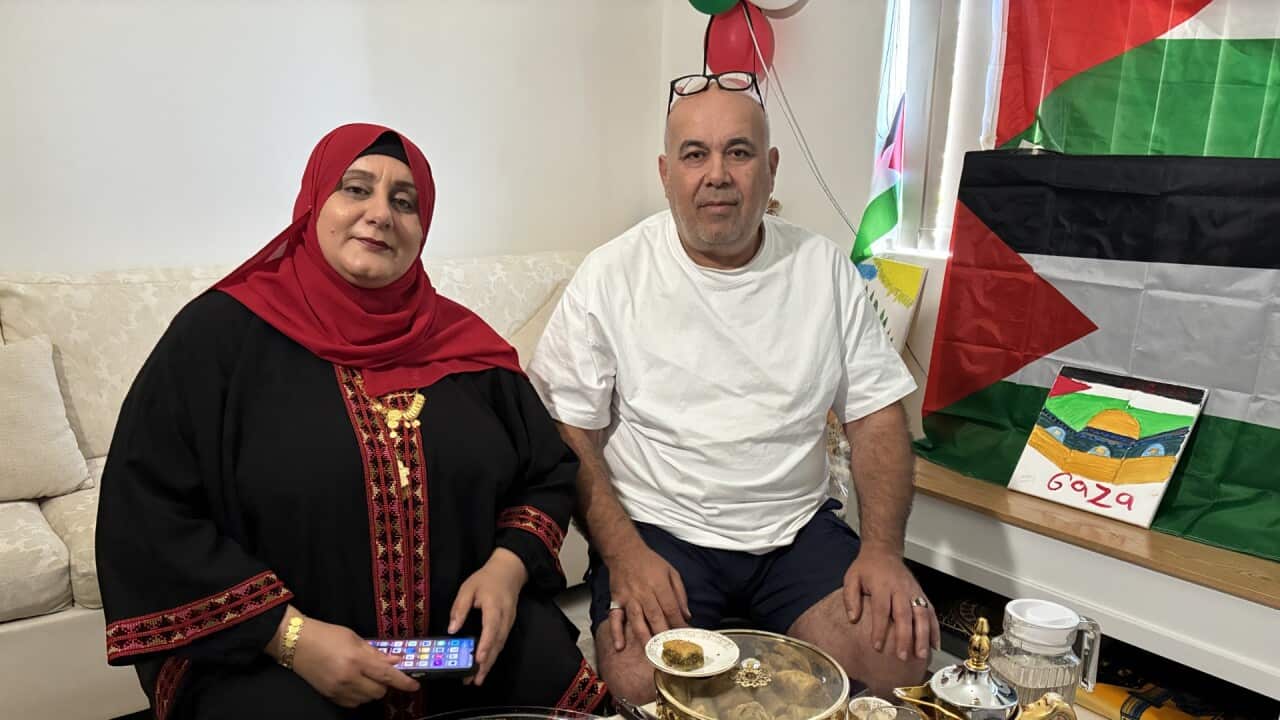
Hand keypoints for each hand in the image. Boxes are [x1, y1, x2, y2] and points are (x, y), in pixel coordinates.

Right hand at [288, 616, 419, 707]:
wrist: (297, 643)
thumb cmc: (326, 635)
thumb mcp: (355, 638)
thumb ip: (376, 652)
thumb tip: (396, 661)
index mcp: (356, 659)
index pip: (386, 675)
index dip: (403, 682)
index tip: (414, 685)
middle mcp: (348, 677)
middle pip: (378, 691)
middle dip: (384, 684)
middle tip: (380, 672)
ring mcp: (338, 689)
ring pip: (367, 699)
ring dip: (371, 690)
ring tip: (364, 676)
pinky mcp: (329, 696)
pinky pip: (353, 703)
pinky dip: (358, 696)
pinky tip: (354, 683)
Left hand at [448, 548, 526, 685]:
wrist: (509, 571)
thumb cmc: (486, 579)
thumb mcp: (468, 588)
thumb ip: (460, 608)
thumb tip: (452, 629)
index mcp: (494, 606)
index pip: (491, 627)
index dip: (486, 644)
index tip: (478, 659)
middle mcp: (504, 617)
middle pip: (497, 643)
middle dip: (486, 663)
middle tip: (474, 680)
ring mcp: (509, 623)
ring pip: (500, 646)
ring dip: (489, 664)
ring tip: (477, 679)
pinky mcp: (508, 626)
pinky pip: (501, 643)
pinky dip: (493, 656)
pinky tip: (484, 666)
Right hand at [605, 543, 690, 649]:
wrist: (624, 551)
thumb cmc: (649, 562)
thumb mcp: (671, 572)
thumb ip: (680, 594)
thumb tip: (687, 615)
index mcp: (659, 585)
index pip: (671, 609)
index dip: (679, 625)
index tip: (685, 638)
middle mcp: (644, 593)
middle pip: (656, 618)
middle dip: (665, 636)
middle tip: (672, 652)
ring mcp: (629, 598)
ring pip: (637, 621)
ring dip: (645, 638)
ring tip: (652, 654)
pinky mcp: (616, 601)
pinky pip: (615, 619)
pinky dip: (616, 633)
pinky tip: (620, 646)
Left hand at [842, 547, 939, 661]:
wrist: (883, 551)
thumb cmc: (867, 567)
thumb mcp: (852, 578)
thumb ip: (850, 598)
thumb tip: (853, 619)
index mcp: (882, 585)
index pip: (881, 610)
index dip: (880, 629)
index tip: (877, 646)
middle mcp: (900, 588)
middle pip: (904, 615)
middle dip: (905, 637)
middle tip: (903, 656)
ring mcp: (913, 591)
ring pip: (922, 615)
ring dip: (923, 636)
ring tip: (921, 654)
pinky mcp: (922, 594)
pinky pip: (931, 612)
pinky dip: (934, 629)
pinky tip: (934, 644)